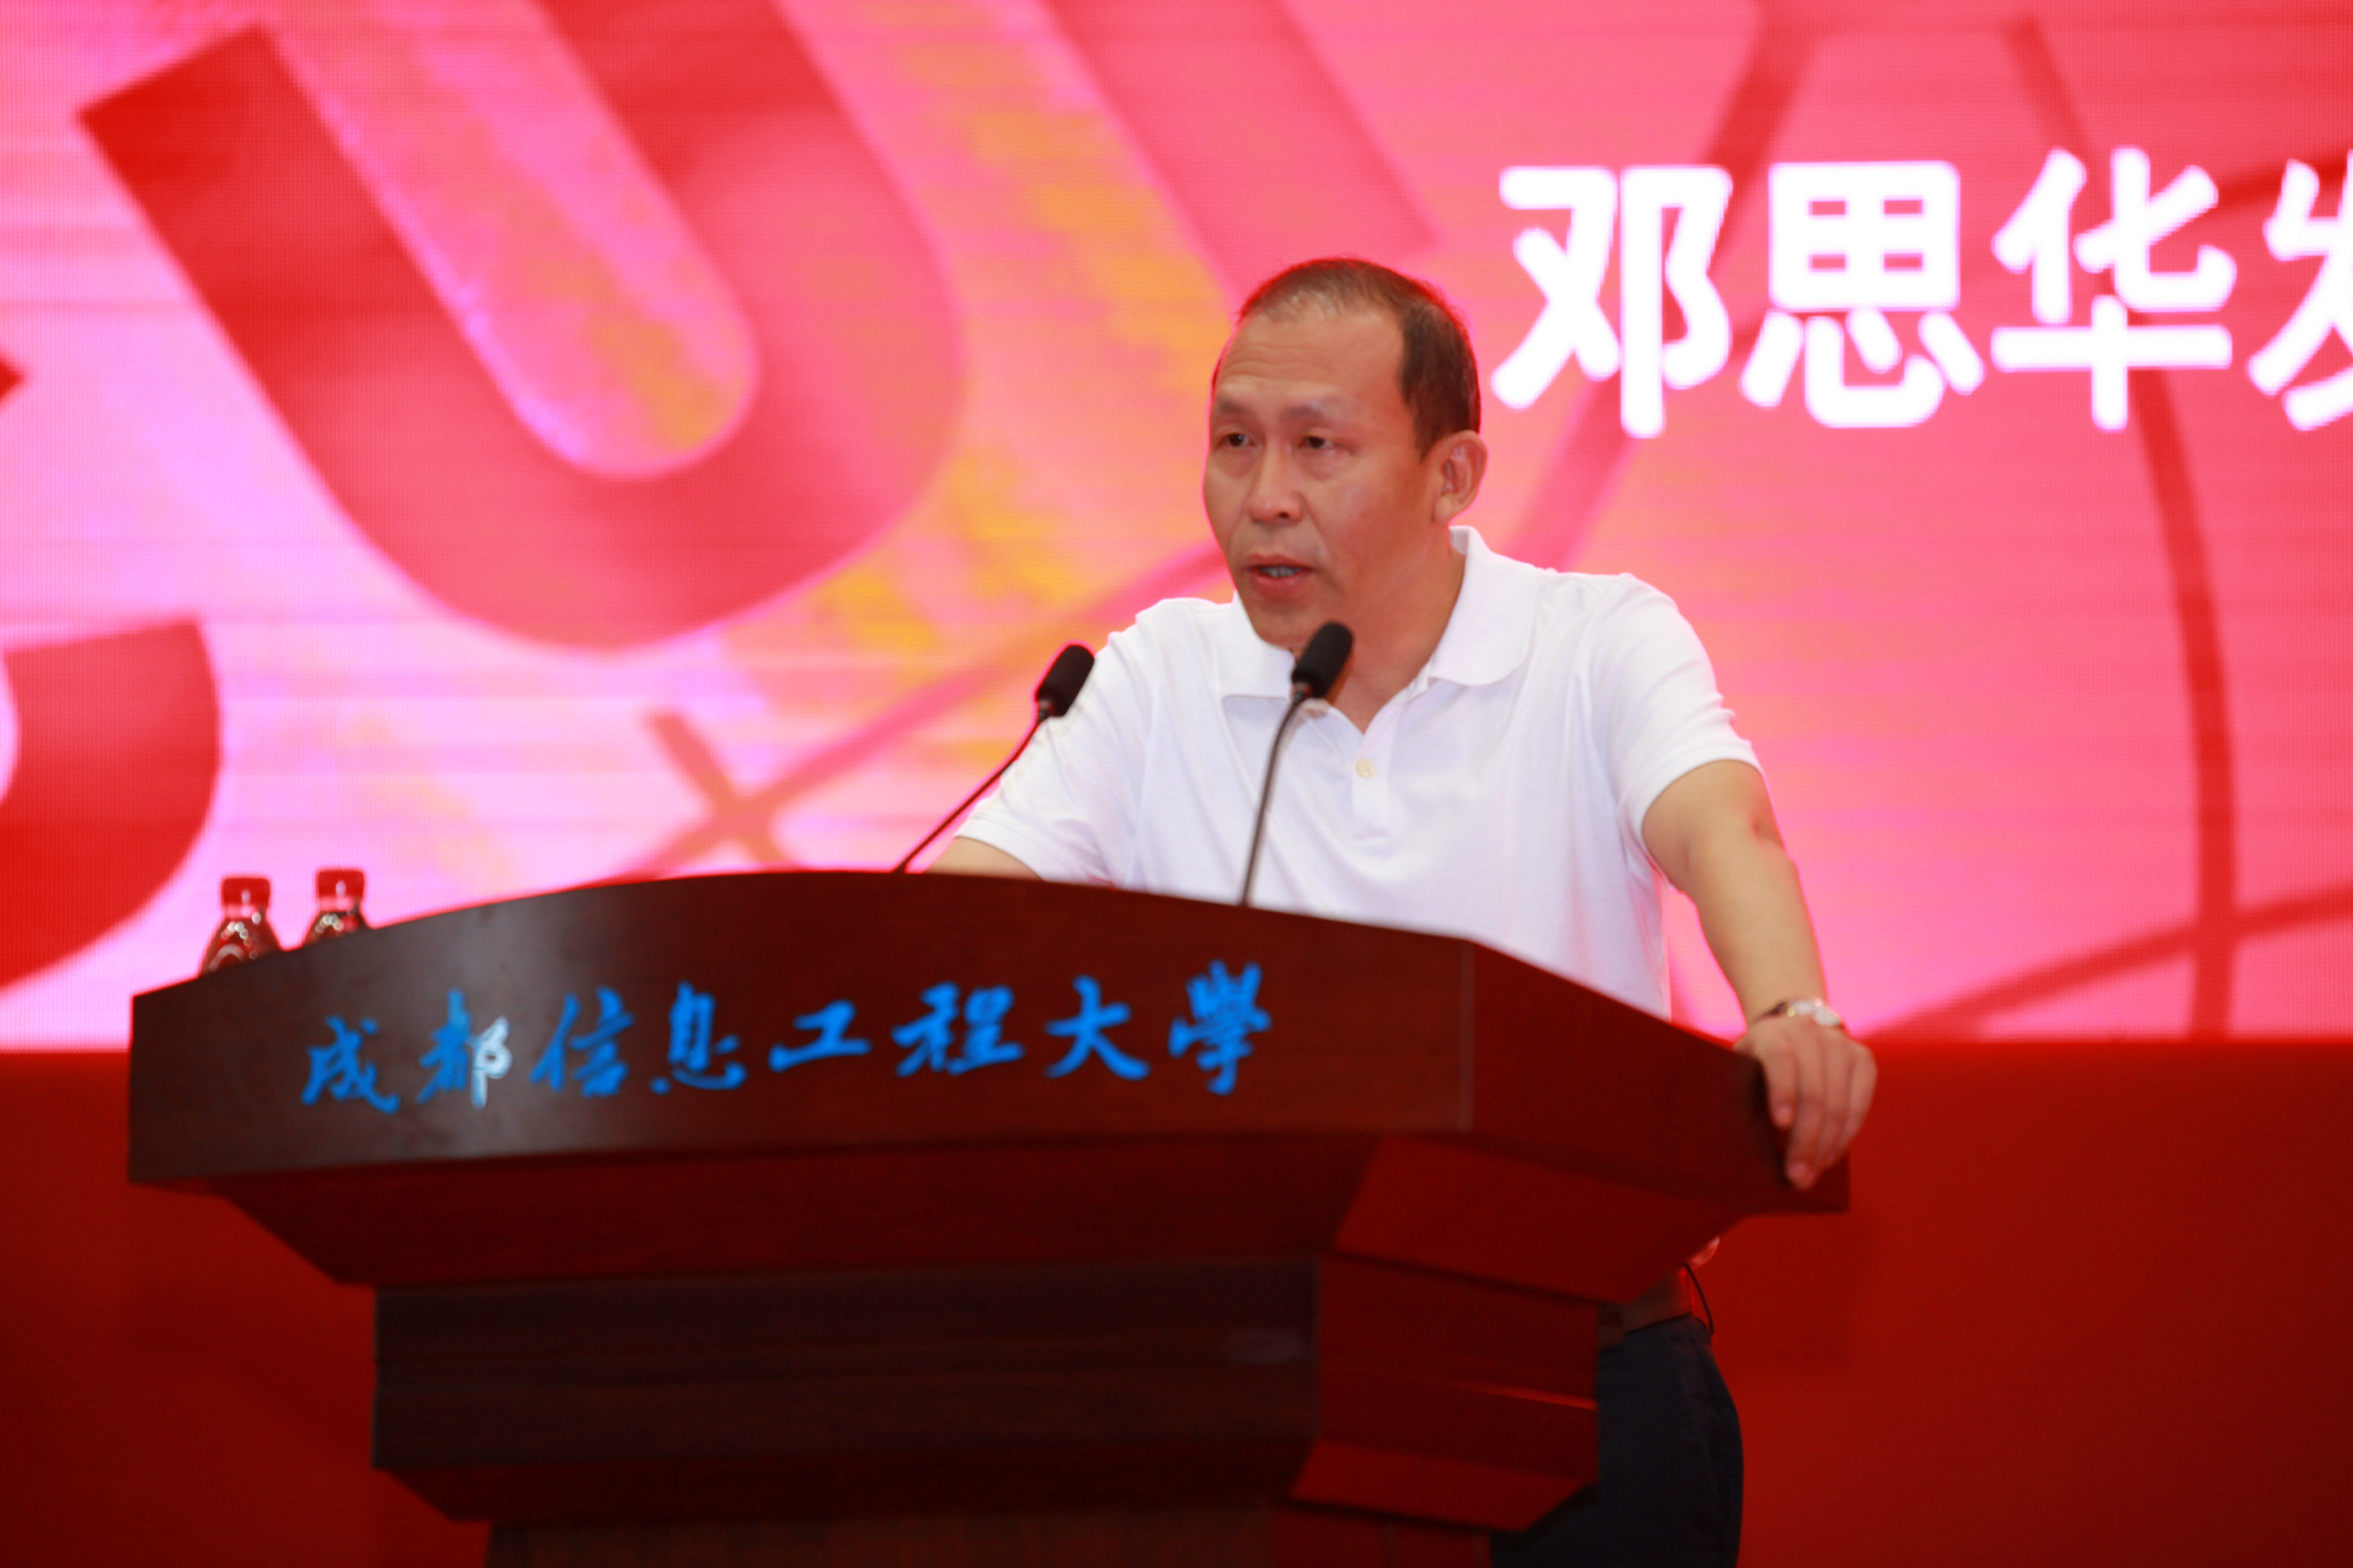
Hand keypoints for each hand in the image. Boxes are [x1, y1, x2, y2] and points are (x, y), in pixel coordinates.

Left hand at [1737, 1011, 1874, 1189]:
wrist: (1789, 1033)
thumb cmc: (1755, 1065)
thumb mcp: (1740, 1073)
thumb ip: (1742, 1100)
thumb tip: (1742, 1150)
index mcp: (1772, 1033)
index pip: (1780, 1059)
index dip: (1782, 1091)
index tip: (1781, 1124)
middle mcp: (1811, 1033)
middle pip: (1814, 1092)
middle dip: (1806, 1141)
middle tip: (1797, 1177)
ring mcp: (1841, 1045)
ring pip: (1839, 1104)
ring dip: (1826, 1146)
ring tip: (1811, 1175)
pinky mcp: (1863, 1060)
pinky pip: (1859, 1105)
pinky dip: (1845, 1136)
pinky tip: (1829, 1157)